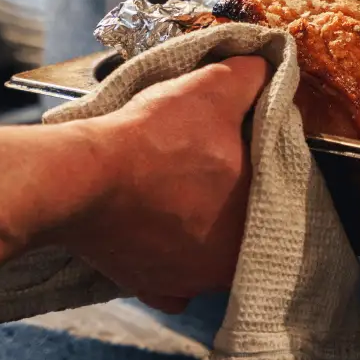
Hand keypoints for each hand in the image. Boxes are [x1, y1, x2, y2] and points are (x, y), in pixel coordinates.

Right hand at [56, 56, 268, 311]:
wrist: (82, 176)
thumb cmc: (156, 136)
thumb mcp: (217, 86)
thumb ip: (254, 77)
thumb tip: (267, 71)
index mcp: (255, 223)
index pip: (278, 190)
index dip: (262, 160)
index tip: (243, 141)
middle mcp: (226, 267)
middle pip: (244, 223)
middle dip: (234, 193)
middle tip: (214, 161)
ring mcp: (185, 283)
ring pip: (210, 250)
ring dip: (203, 222)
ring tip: (185, 185)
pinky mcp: (149, 288)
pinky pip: (173, 276)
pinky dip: (170, 252)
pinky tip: (164, 224)